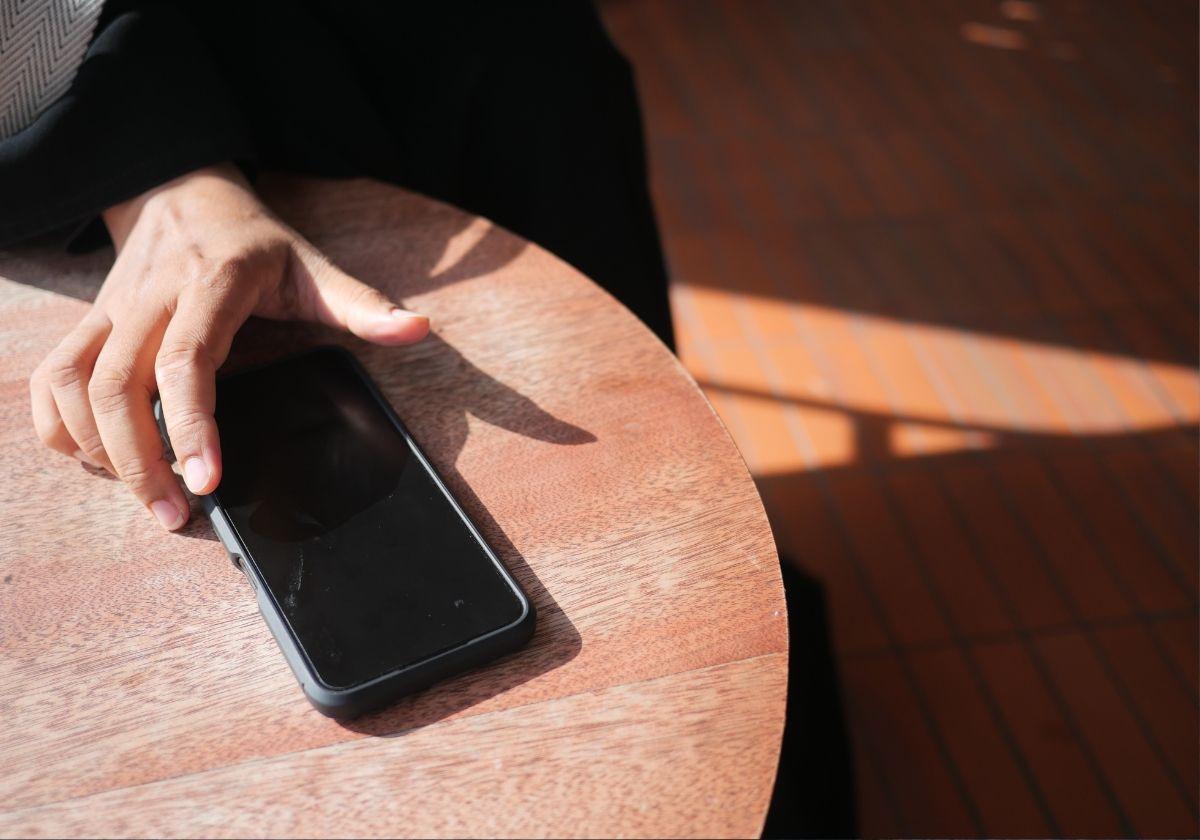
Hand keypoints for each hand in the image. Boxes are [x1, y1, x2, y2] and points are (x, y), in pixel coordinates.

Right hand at [29, 164, 428, 529]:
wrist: (180, 192)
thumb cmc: (250, 240)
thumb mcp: (311, 264)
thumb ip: (361, 303)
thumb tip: (416, 329)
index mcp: (209, 284)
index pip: (186, 359)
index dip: (191, 423)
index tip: (208, 480)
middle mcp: (149, 299)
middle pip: (119, 385)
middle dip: (140, 460)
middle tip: (176, 512)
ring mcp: (110, 312)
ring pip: (74, 385)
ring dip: (99, 451)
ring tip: (146, 498)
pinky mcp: (88, 326)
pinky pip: (53, 379)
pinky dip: (61, 426)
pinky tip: (95, 460)